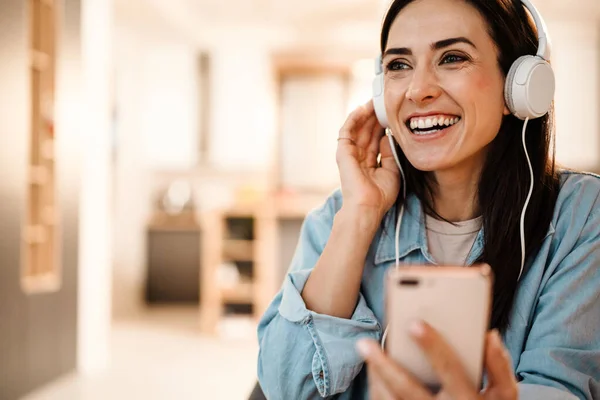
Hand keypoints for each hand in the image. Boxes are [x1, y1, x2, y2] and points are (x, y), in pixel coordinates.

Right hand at [336, 100, 399, 220]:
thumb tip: (388, 136)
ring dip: (365, 114)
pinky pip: (347, 131)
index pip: (376, 139)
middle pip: (367, 131)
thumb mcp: (392, 170)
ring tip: (374, 101)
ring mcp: (350, 154)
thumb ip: (389, 152)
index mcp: (370, 162)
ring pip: (357, 128)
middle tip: (384, 101)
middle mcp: (359, 156)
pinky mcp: (343, 152)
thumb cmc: (380, 194)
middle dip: (375, 116)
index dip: (383, 126)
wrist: (368, 206)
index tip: (393, 114)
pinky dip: (354, 119)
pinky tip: (362, 109)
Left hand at [356, 321, 517, 399]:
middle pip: (408, 389)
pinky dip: (378, 388)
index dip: (434, 347)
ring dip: (376, 376)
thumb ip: (499, 366)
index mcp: (468, 399)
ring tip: (365, 349)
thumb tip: (489, 335)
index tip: (414, 324)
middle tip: (364, 343)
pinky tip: (375, 369)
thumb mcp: (503, 394)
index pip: (450, 370)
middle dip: (384, 365)